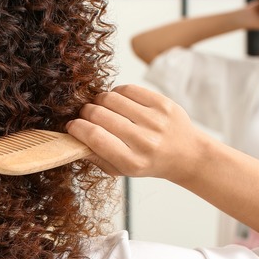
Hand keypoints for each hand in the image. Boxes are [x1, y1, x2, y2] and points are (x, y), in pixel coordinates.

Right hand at [66, 84, 206, 183]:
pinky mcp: (163, 103)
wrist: (187, 155)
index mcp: (132, 162)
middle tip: (85, 116)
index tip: (71, 126)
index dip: (77, 128)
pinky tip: (118, 102)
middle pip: (99, 115)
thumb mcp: (121, 170)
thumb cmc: (149, 163)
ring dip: (99, 101)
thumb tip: (72, 136)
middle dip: (85, 113)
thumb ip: (96, 156)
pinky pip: (128, 89)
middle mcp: (145, 141)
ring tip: (101, 107)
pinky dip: (116, 93)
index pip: (95, 137)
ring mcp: (156, 120)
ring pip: (111, 98)